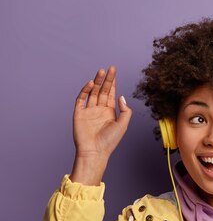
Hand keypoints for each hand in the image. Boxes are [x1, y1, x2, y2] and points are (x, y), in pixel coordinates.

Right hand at [70, 66, 131, 184]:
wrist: (95, 152)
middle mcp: (99, 109)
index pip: (111, 93)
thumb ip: (125, 111)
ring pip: (93, 92)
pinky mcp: (79, 113)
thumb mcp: (123, 125)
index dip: (113, 83)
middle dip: (106, 79)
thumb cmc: (110, 141)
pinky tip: (91, 84)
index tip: (114, 72)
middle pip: (102, 90)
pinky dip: (85, 91)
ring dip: (97, 82)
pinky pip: (81, 99)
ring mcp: (88, 111)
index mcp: (109, 112)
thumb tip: (121, 96)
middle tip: (110, 68)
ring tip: (101, 72)